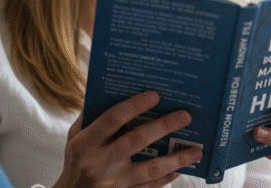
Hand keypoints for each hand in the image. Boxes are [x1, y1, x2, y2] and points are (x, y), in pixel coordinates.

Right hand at [53, 91, 202, 187]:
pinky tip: (180, 169)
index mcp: (85, 143)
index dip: (134, 106)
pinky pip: (149, 186)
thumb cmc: (75, 161)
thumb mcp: (74, 138)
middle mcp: (99, 162)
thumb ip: (90, 117)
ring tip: (196, 150)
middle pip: (135, 141)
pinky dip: (166, 178)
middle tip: (185, 116)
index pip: (112, 119)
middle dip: (162, 126)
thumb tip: (112, 91)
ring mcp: (113, 182)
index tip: (155, 95)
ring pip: (150, 168)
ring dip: (176, 159)